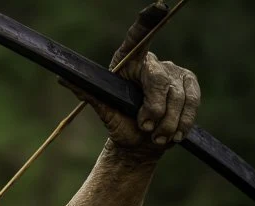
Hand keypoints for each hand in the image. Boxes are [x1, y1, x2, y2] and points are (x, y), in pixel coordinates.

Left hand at [65, 17, 201, 161]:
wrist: (140, 142)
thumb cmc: (120, 122)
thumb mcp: (103, 109)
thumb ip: (88, 93)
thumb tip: (62, 78)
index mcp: (129, 61)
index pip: (138, 37)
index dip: (148, 22)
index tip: (159, 7)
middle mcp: (153, 62)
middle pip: (158, 79)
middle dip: (153, 108)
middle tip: (144, 127)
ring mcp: (174, 72)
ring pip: (177, 95)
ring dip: (167, 121)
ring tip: (156, 137)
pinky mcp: (189, 84)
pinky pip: (192, 101)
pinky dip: (183, 120)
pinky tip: (174, 134)